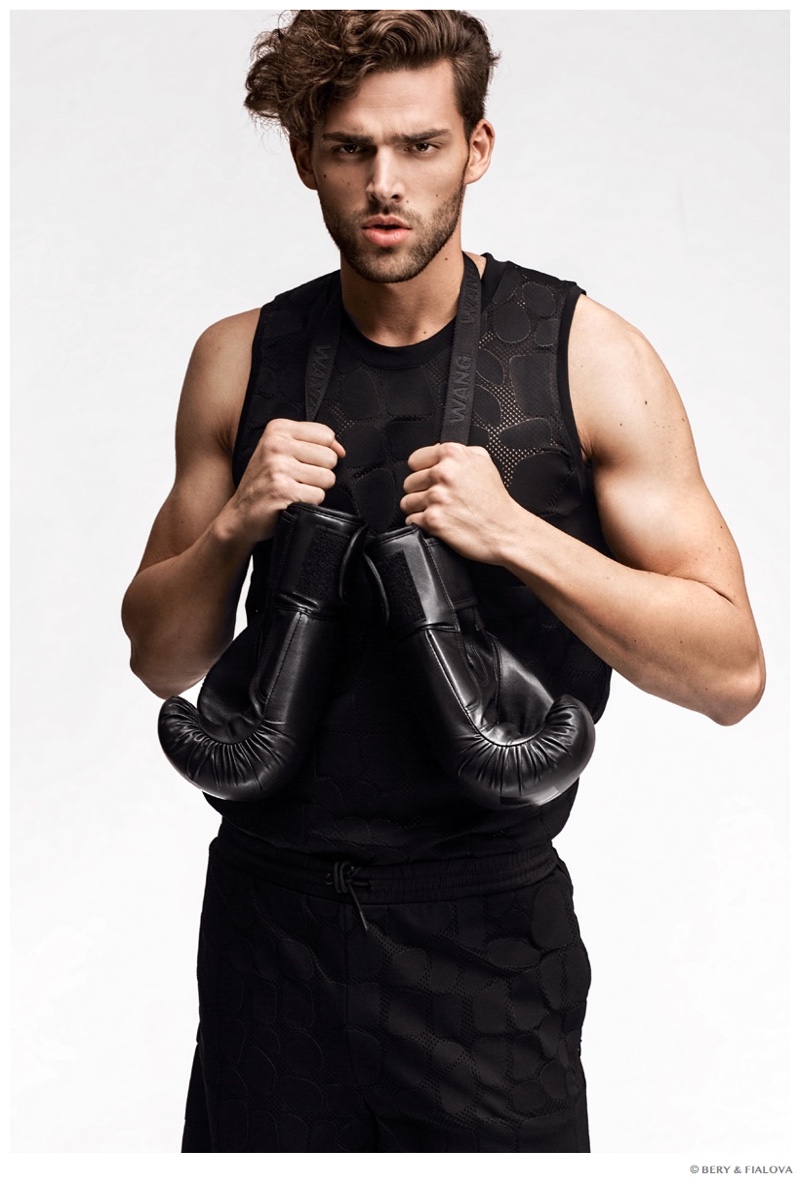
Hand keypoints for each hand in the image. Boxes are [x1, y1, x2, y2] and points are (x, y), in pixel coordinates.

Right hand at [226, 419, 344, 545]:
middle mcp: (276, 445)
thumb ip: (311, 444)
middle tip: (297, 479)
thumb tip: (340, 451)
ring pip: (327, 478)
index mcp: (277, 429)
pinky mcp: (283, 491)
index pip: (326, 435)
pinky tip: (291, 501)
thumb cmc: (264, 483)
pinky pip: (318, 496)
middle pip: (330, 458)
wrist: (241, 514)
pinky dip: (309, 504)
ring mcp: (278, 468)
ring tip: (294, 490)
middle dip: (319, 473)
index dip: (324, 452)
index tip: (307, 462)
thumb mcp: (280, 452)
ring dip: (315, 489)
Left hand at [400, 442, 519, 562]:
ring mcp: (437, 497)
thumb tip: (437, 450)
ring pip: (407, 502)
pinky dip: (421, 524)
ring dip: (419, 509)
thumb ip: (459, 452)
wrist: (506, 531)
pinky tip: (437, 523)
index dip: (422, 471)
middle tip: (439, 499)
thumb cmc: (496, 502)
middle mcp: (443, 473)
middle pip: (409, 482)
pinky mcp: (433, 519)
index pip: (415, 460)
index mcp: (454, 455)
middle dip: (420, 492)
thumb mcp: (483, 462)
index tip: (430, 480)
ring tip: (438, 512)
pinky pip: (411, 520)